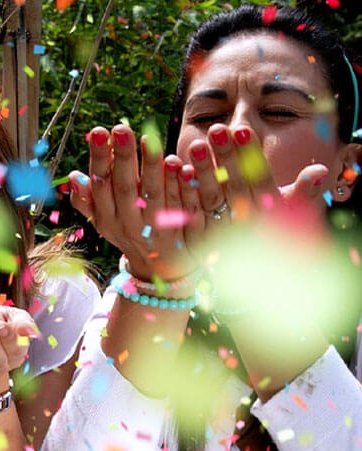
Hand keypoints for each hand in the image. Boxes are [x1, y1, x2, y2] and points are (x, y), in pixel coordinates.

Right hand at [69, 124, 203, 281]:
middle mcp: (129, 224)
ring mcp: (156, 229)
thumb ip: (87, 200)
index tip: (98, 131)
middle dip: (122, 158)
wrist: (160, 270)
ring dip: (151, 168)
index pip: (100, 185)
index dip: (99, 159)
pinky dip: (181, 185)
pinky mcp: (182, 231)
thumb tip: (74, 176)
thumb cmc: (129, 233)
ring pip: (153, 196)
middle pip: (124, 188)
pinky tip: (181, 163)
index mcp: (107, 218)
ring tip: (149, 139)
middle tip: (121, 128)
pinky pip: (181, 206)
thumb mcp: (103, 220)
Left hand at [191, 123, 327, 230]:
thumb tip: (319, 171)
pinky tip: (178, 169)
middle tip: (217, 129)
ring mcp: (222, 233)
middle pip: (234, 186)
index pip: (260, 179)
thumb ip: (301, 192)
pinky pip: (191, 215)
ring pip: (211, 199)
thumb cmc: (271, 232)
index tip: (243, 129)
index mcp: (268, 212)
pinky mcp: (199, 242)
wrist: (251, 274)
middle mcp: (246, 223)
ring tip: (196, 144)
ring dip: (204, 172)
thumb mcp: (288, 213)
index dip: (251, 156)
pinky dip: (184, 193)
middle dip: (225, 157)